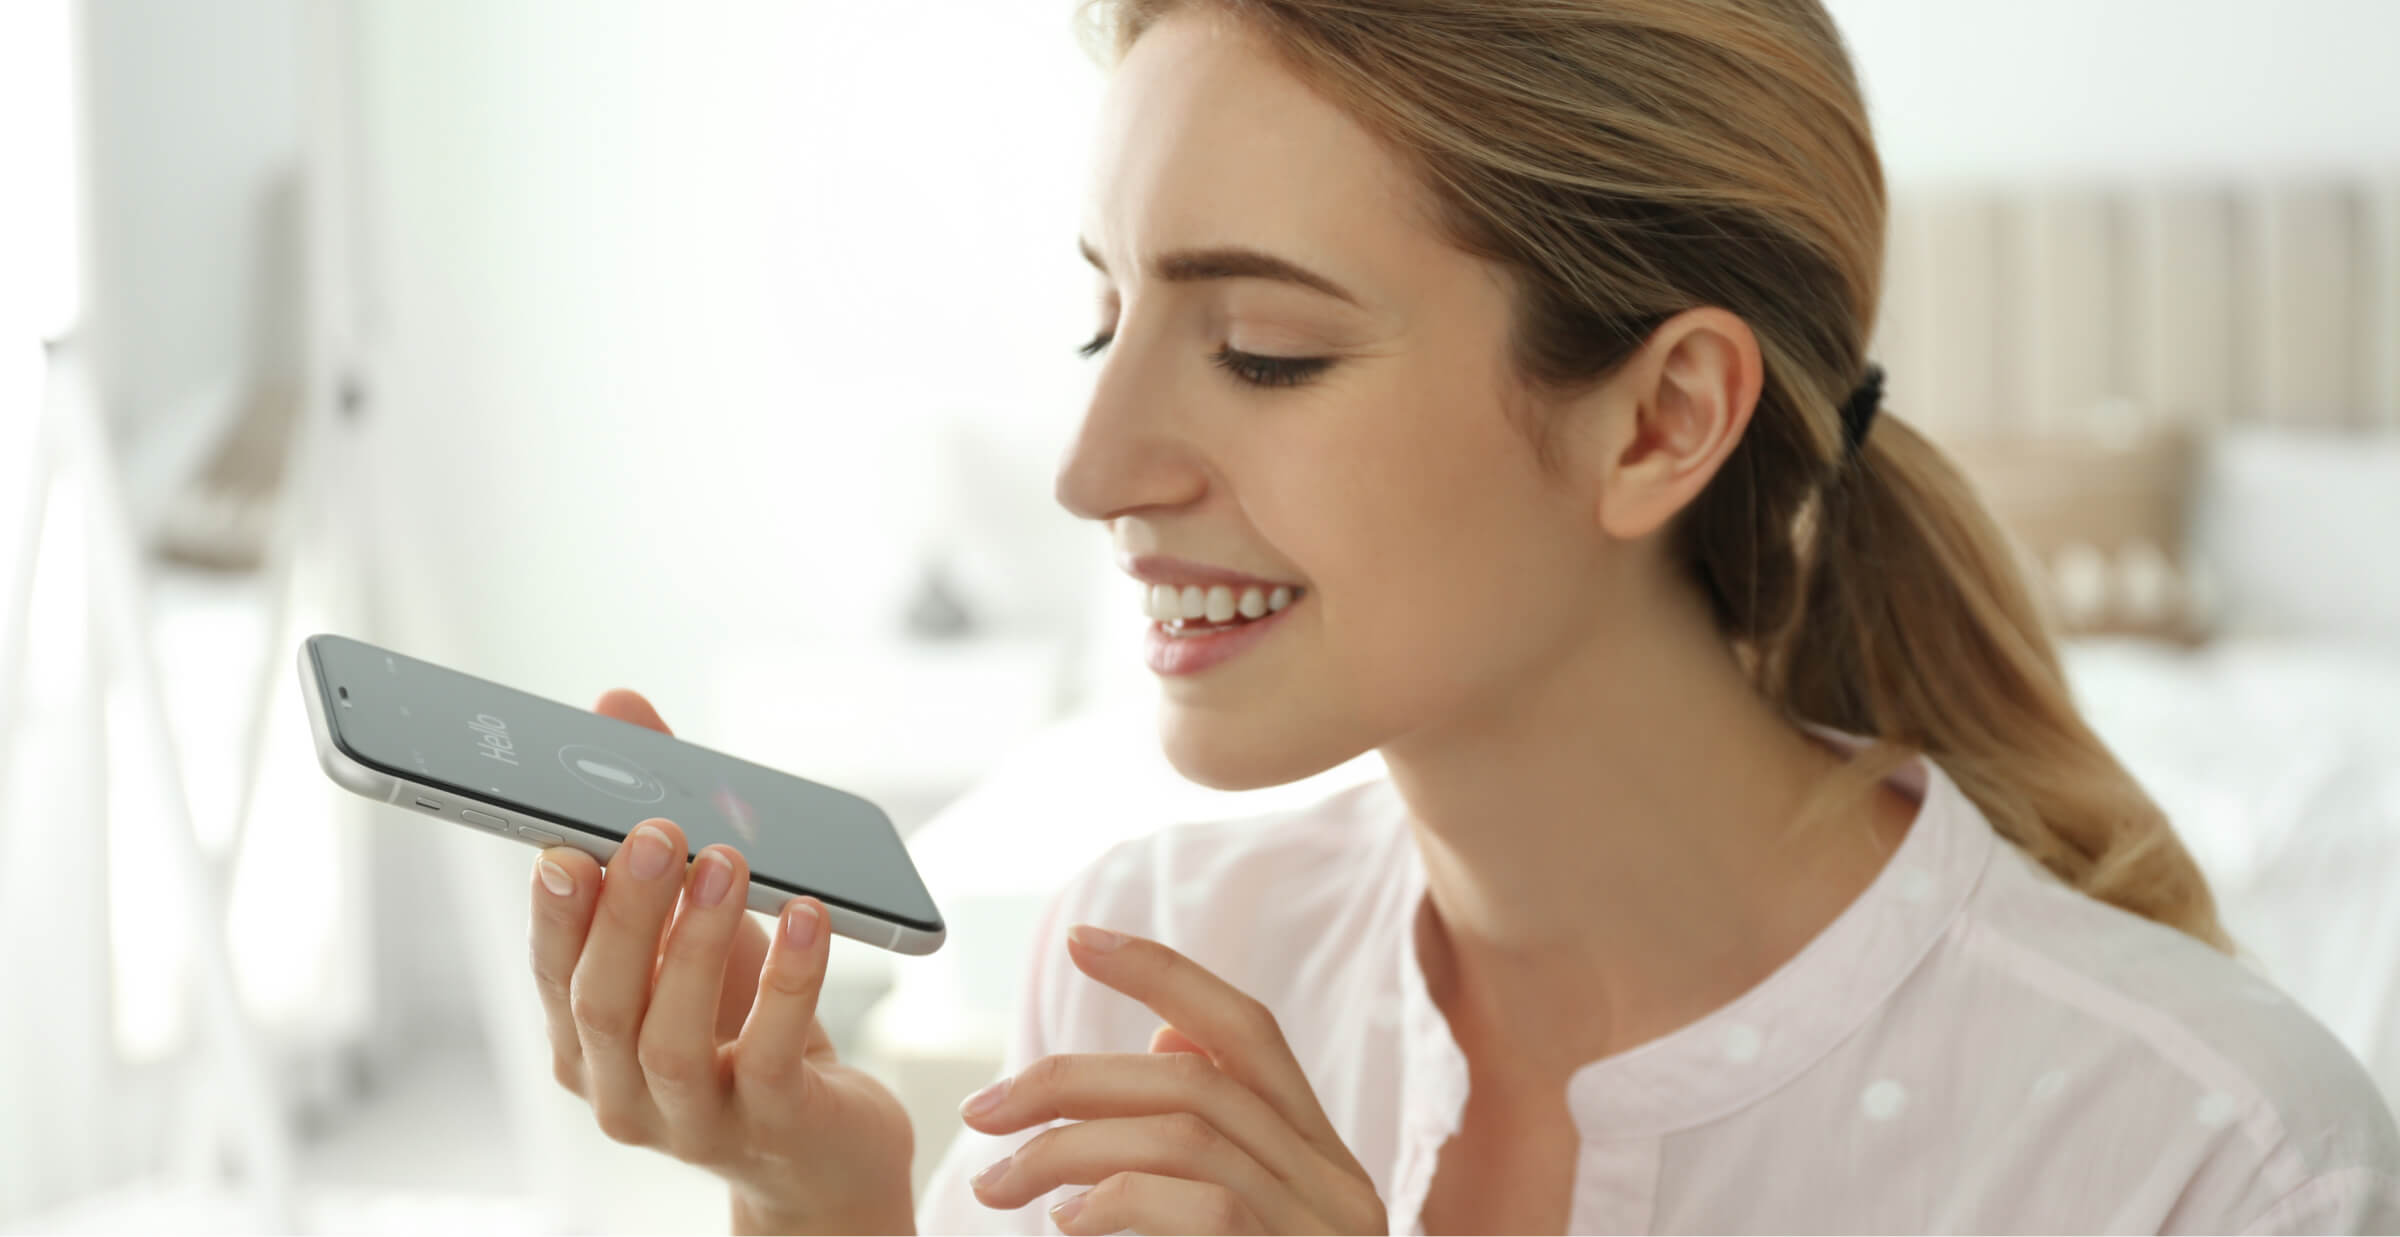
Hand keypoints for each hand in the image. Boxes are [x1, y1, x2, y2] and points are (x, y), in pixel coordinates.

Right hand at [527, 689, 915, 1233]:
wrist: (822, 1143)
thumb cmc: (743, 1019)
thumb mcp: (697, 918)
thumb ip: (654, 816)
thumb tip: (618, 707)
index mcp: (583, 1038)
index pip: (551, 969)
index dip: (554, 910)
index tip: (563, 843)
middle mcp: (620, 1088)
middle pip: (601, 1003)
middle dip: (625, 913)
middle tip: (658, 833)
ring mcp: (693, 1119)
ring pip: (670, 1035)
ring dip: (696, 942)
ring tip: (730, 862)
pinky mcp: (773, 1126)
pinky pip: (771, 1053)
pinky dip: (789, 980)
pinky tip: (808, 918)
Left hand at [958, 925, 1386, 1234]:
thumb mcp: (1238, 1228)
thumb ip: (1209, 1146)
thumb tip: (1166, 1036)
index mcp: (1322, 1164)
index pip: (1249, 1030)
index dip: (1165, 973)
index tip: (1078, 940)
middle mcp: (1337, 1187)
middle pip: (1195, 1075)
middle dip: (1071, 1077)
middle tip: (981, 1113)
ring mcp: (1322, 1231)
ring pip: (1187, 1130)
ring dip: (1069, 1142)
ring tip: (995, 1185)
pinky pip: (1199, 1205)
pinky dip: (1116, 1199)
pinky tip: (1066, 1226)